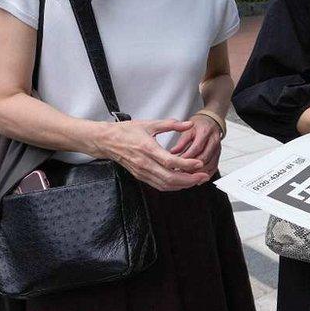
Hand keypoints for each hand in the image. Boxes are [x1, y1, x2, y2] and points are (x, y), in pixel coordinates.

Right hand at [95, 119, 209, 190]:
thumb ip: (171, 124)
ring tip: (196, 180)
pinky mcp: (140, 176)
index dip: (186, 165)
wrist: (106, 141)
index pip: (170, 162)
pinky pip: (158, 185)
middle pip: (170, 178)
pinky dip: (172, 186)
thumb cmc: (126, 131)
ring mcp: (142, 172)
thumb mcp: (149, 124)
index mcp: (147, 149)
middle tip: (203, 176)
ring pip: (165, 185)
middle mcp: (145, 163)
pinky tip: (181, 181)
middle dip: (189, 179)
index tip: (199, 163)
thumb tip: (188, 124)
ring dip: (182, 185)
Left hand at [170, 114, 222, 177]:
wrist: (210, 123)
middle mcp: (213, 141)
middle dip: (192, 167)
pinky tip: (196, 178)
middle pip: (204, 158)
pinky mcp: (218, 156)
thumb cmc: (198, 126)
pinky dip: (205, 175)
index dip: (187, 157)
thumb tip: (173, 152)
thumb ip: (181, 142)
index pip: (197, 148)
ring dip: (198, 172)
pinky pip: (214, 168)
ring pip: (210, 165)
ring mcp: (217, 149)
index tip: (176, 164)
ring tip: (186, 177)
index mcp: (205, 132)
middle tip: (180, 172)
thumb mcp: (187, 130)